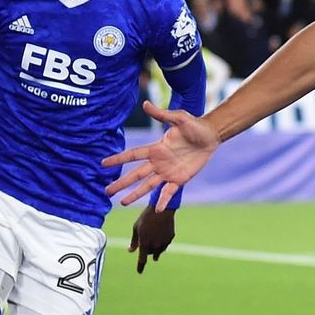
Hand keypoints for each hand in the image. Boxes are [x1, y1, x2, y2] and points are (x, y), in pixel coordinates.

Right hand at [103, 101, 220, 208]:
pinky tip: (157, 210)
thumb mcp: (179, 118)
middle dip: (121, 183)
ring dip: (135, 194)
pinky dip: (163, 201)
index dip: (118, 159)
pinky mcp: (179, 179)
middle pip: (135, 175)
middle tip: (107, 191)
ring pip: (147, 186)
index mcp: (155, 148)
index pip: (132, 155)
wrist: (211, 136)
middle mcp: (158, 162)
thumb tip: (145, 104)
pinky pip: (169, 192)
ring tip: (123, 202)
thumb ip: (162, 114)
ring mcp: (168, 172)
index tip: (103, 163)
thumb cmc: (195, 125)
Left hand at [130, 208, 175, 273]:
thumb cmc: (146, 216)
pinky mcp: (170, 238)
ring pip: (158, 251)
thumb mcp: (136, 227)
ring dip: (154, 249)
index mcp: (144, 243)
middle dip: (146, 251)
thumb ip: (134, 241)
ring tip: (152, 238)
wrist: (162, 208)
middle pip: (149, 254)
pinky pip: (164, 244)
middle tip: (145, 240)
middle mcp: (155, 245)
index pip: (142, 260)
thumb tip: (130, 251)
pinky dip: (161, 242)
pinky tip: (159, 233)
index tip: (139, 272)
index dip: (140, 267)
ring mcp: (164, 242)